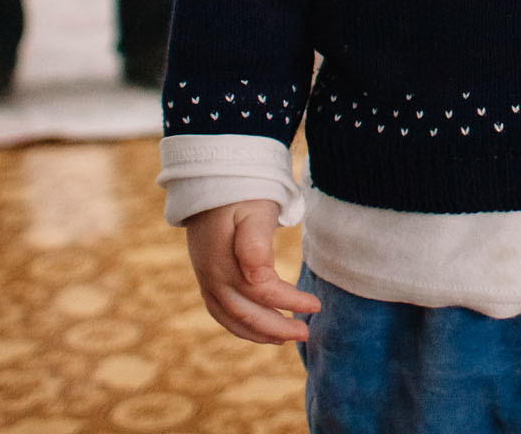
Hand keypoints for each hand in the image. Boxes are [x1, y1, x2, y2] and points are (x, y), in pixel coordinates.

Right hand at [184, 198, 319, 343]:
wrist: (212, 181)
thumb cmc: (241, 193)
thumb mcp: (254, 209)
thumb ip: (254, 242)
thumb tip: (257, 275)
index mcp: (224, 260)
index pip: (261, 292)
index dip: (289, 301)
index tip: (315, 305)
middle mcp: (211, 275)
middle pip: (244, 313)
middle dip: (276, 328)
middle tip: (306, 333)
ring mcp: (205, 279)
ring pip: (230, 318)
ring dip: (258, 333)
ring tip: (286, 338)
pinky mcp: (206, 278)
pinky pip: (221, 311)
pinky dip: (241, 325)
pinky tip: (261, 330)